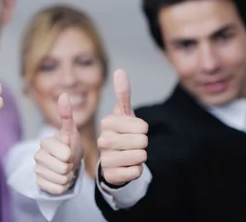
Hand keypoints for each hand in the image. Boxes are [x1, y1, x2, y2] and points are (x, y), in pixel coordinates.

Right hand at [35, 93, 83, 194]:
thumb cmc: (70, 146)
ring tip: (65, 169)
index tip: (69, 152)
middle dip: (70, 168)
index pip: (65, 156)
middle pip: (63, 169)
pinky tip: (59, 179)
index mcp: (45, 142)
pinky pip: (56, 189)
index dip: (72, 156)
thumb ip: (66, 115)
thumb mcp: (71, 132)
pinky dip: (62, 187)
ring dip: (67, 177)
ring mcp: (37, 169)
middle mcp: (37, 155)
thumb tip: (64, 94)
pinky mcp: (38, 182)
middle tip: (68, 162)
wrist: (67, 163)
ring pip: (60, 180)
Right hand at [98, 69, 148, 185]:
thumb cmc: (121, 133)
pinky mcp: (110, 174)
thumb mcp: (123, 114)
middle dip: (142, 144)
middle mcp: (102, 140)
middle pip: (142, 142)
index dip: (143, 129)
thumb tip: (120, 71)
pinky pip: (136, 172)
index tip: (133, 130)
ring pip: (140, 157)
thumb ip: (122, 93)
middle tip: (132, 144)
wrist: (113, 159)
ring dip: (140, 157)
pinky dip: (136, 170)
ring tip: (130, 154)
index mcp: (107, 123)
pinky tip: (126, 166)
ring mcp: (105, 158)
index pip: (142, 126)